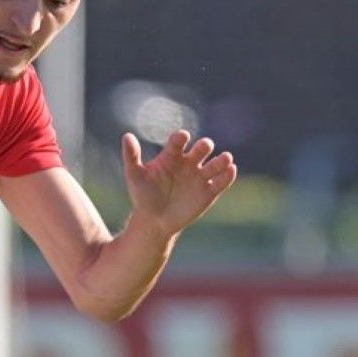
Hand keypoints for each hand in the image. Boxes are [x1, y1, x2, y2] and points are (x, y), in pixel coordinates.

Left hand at [121, 129, 237, 236]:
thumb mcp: (134, 175)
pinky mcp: (209, 192)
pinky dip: (228, 175)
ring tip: (225, 158)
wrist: (153, 221)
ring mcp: (200, 176)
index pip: (179, 141)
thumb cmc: (142, 196)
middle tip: (203, 147)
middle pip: (202, 148)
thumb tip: (127, 136)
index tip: (182, 137)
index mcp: (172, 155)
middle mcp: (189, 163)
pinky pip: (222, 181)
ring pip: (217, 163)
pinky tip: (230, 170)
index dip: (181, 137)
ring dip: (222, 159)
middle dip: (204, 146)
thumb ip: (131, 156)